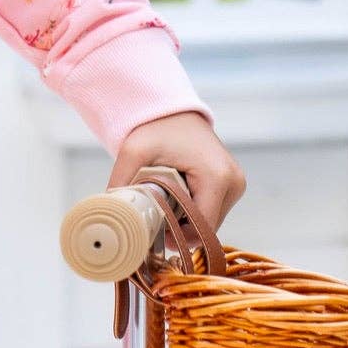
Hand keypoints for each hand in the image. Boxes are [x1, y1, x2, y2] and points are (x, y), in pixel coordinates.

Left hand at [106, 111, 245, 235]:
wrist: (173, 111)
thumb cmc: (156, 127)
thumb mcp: (133, 152)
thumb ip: (122, 184)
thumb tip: (113, 214)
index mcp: (218, 178)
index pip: (201, 228)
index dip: (177, 237)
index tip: (155, 234)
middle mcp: (234, 183)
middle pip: (206, 229)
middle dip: (180, 230)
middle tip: (155, 219)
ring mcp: (235, 185)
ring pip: (209, 223)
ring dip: (186, 222)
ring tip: (165, 205)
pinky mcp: (231, 186)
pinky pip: (211, 212)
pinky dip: (192, 213)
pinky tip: (176, 201)